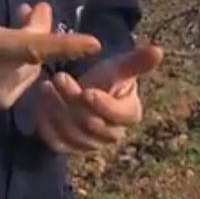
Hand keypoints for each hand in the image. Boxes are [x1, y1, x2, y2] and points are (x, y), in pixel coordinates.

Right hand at [0, 0, 102, 109]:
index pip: (32, 48)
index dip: (64, 44)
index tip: (94, 43)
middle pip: (36, 51)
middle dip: (40, 27)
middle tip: (37, 7)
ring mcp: (0, 93)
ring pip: (33, 64)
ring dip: (34, 42)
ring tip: (23, 18)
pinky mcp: (1, 102)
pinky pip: (24, 76)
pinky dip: (26, 59)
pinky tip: (15, 45)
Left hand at [34, 43, 162, 153]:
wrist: (85, 91)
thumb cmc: (106, 78)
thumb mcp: (119, 67)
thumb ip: (137, 62)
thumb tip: (159, 50)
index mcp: (130, 114)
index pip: (121, 116)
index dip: (104, 106)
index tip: (87, 91)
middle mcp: (112, 135)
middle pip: (92, 125)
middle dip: (74, 101)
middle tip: (58, 77)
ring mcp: (90, 145)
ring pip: (73, 134)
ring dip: (57, 110)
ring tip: (46, 86)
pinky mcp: (69, 148)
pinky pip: (56, 143)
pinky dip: (46, 124)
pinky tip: (39, 103)